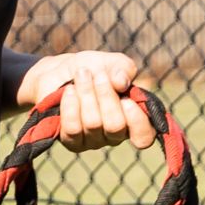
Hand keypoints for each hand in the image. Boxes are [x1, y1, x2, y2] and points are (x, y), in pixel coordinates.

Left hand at [15, 50, 154, 151]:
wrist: (60, 72)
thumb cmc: (92, 70)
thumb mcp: (113, 63)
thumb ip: (124, 69)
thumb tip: (121, 83)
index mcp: (133, 119)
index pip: (144, 137)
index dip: (137, 121)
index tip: (127, 100)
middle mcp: (114, 135)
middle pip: (115, 126)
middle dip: (106, 96)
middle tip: (98, 75)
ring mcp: (92, 141)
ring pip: (93, 124)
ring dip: (87, 95)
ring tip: (81, 75)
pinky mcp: (70, 141)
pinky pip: (72, 128)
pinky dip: (71, 106)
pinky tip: (69, 91)